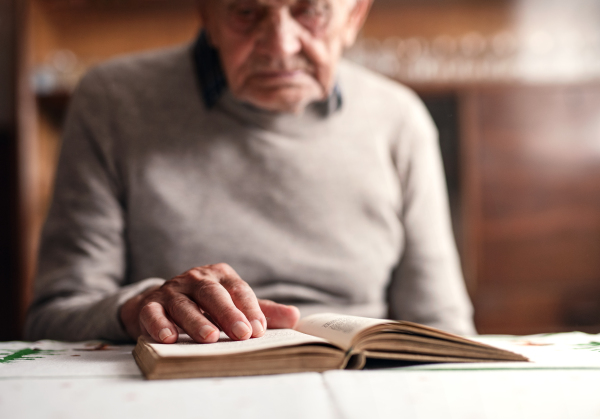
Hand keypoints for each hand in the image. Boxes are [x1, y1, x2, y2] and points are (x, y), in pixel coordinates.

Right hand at [119, 263, 299, 343]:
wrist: (163, 303)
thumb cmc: (207, 305)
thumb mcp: (235, 305)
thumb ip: (263, 311)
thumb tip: (295, 317)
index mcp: (220, 275)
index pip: (238, 289)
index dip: (249, 308)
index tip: (259, 330)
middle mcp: (196, 279)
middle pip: (212, 294)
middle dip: (227, 313)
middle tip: (241, 334)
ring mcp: (172, 290)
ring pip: (183, 304)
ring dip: (196, 321)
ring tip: (208, 338)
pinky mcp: (150, 305)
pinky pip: (153, 313)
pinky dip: (160, 324)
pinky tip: (169, 338)